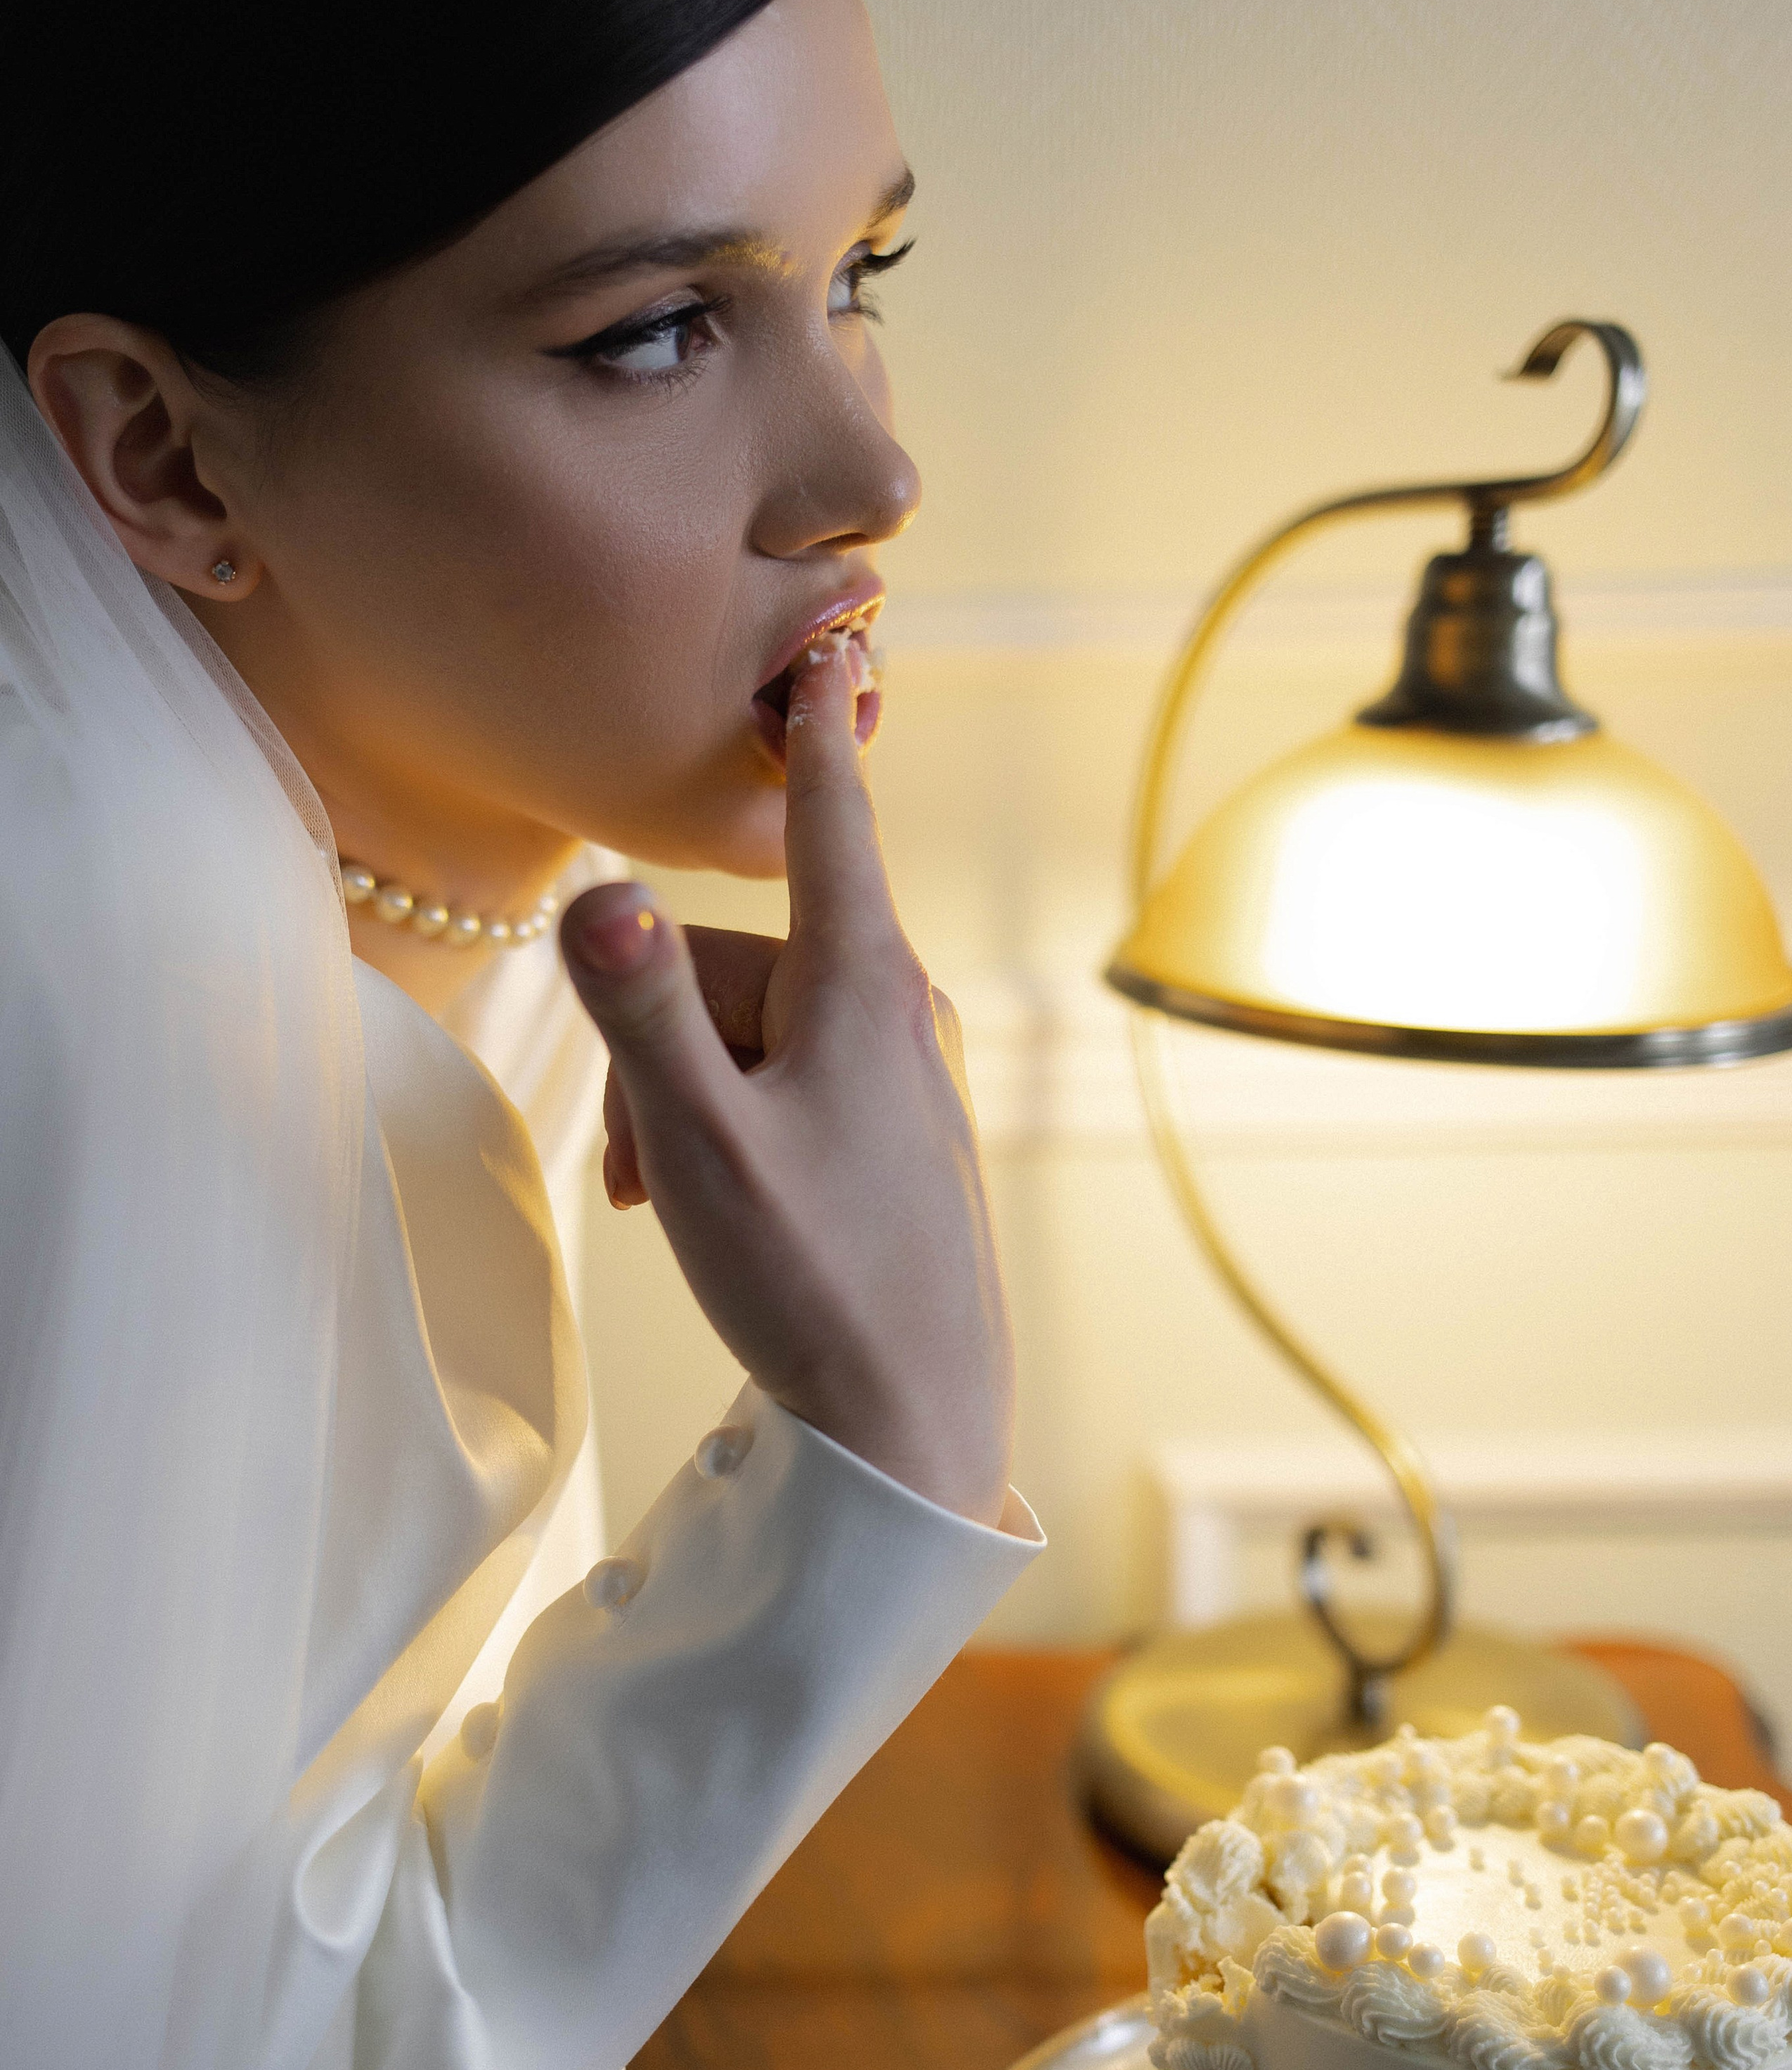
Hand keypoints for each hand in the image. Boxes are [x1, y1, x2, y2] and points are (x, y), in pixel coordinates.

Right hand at [561, 650, 1015, 1526]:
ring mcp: (907, 1077)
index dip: (809, 735)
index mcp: (862, 985)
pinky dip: (734, 1131)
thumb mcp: (703, 1145)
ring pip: (754, 1034)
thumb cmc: (814, 1282)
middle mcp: (900, 1011)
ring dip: (687, 1102)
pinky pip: (791, 1089)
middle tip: (640, 1169)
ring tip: (674, 1203)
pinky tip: (719, 1212)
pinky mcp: (901, 1137)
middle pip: (738, 961)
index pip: (826, 822)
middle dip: (662, 1042)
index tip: (826, 647)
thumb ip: (640, 1012)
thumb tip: (596, 887)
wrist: (916, 1422)